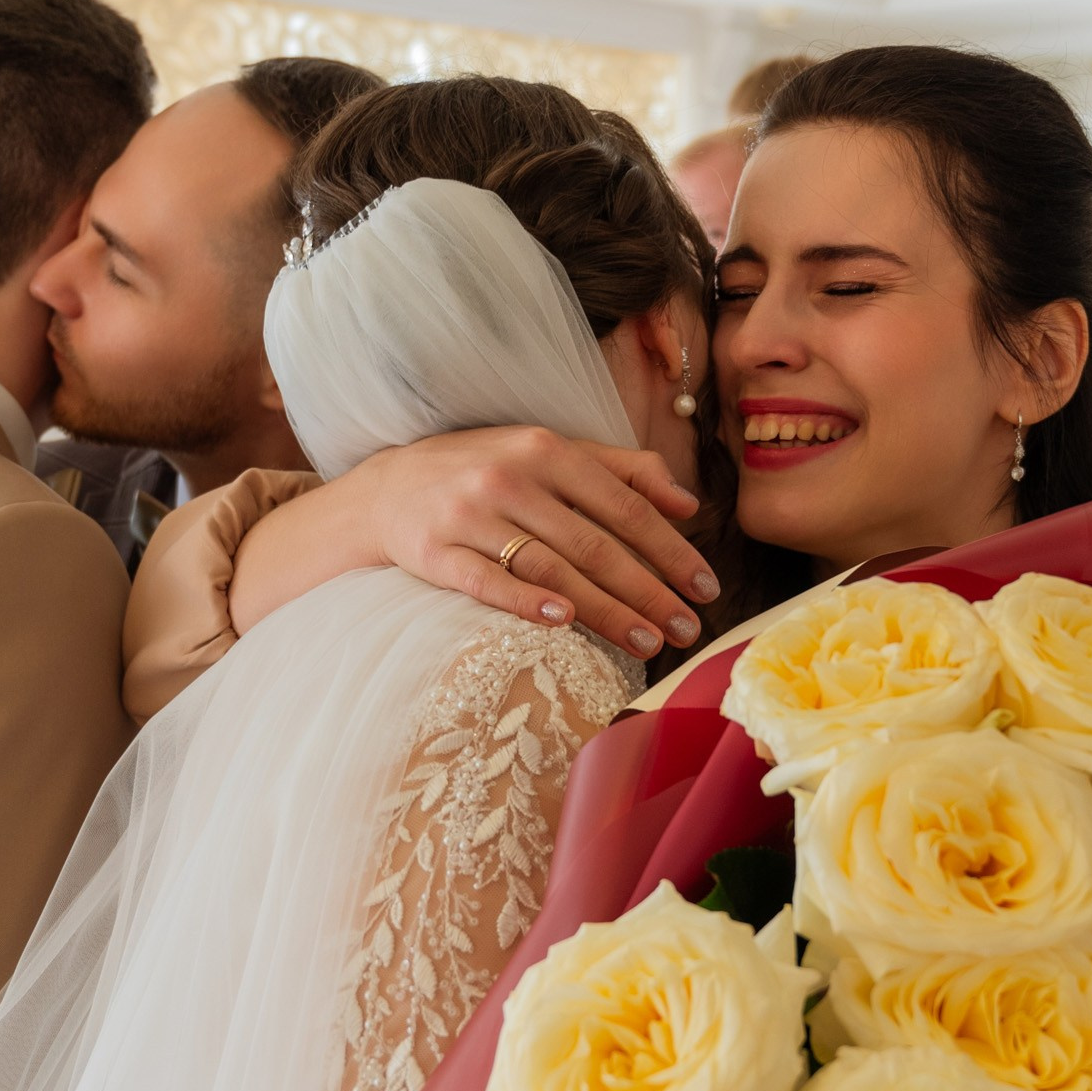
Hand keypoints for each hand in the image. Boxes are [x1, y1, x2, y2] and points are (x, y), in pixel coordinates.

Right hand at [235, 428, 719, 662]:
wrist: (386, 487)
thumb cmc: (484, 471)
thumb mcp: (548, 453)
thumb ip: (620, 471)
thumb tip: (687, 504)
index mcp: (545, 448)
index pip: (622, 504)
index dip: (669, 548)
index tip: (705, 586)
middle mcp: (509, 477)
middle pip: (592, 543)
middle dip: (647, 590)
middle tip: (686, 629)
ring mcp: (468, 513)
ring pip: (549, 567)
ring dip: (603, 608)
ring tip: (647, 642)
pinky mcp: (432, 551)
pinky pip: (485, 581)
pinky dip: (525, 600)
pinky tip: (563, 623)